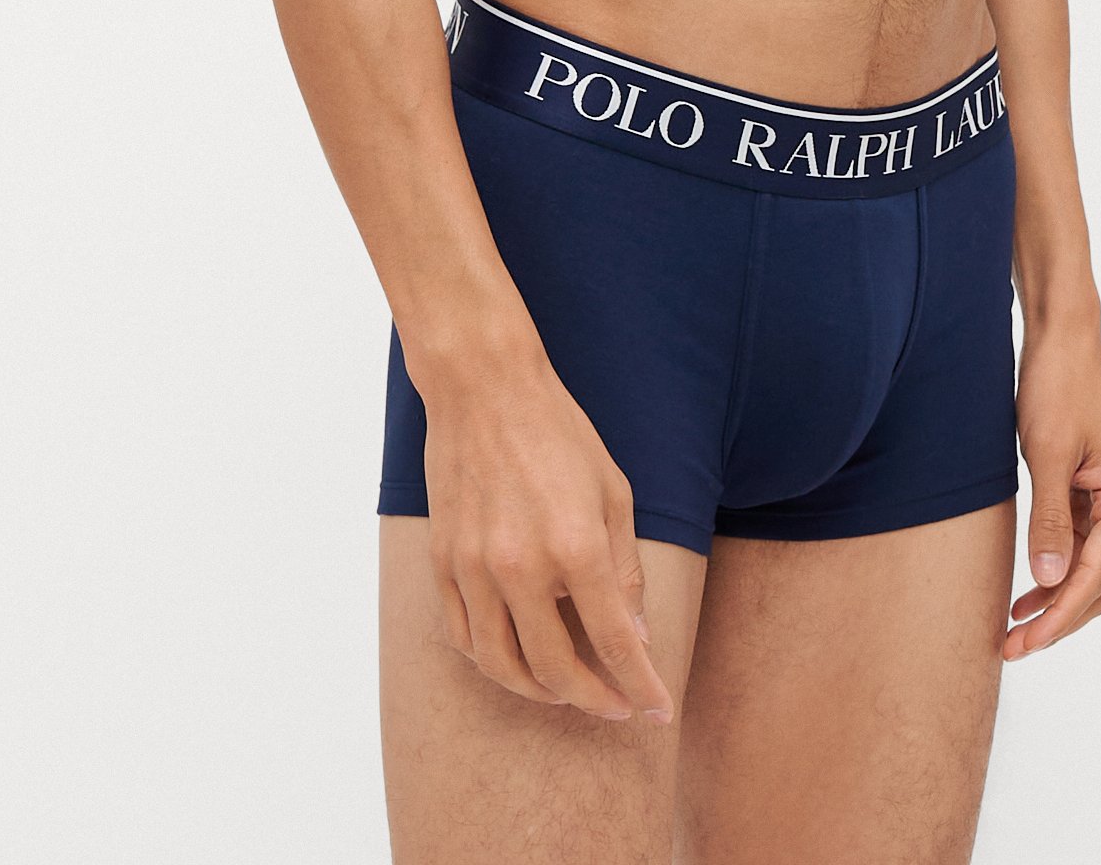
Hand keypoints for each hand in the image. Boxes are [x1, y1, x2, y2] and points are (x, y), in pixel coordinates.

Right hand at [418, 337, 674, 723]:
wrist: (484, 388)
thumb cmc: (558, 433)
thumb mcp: (613, 492)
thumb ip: (624, 570)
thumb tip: (636, 636)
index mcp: (575, 546)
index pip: (614, 643)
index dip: (641, 685)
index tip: (658, 711)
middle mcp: (520, 567)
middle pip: (555, 669)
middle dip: (592, 700)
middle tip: (615, 705)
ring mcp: (474, 568)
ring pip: (501, 666)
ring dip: (538, 691)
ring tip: (566, 690)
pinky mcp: (443, 563)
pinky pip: (464, 637)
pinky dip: (492, 661)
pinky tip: (515, 657)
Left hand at [1005, 322, 1100, 659]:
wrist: (1062, 339)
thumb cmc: (1057, 386)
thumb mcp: (1048, 454)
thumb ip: (1051, 520)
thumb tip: (1049, 581)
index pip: (1096, 576)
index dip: (1060, 615)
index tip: (1026, 642)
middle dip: (1060, 618)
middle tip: (1014, 646)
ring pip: (1092, 570)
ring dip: (1058, 599)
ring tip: (1015, 628)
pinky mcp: (1095, 491)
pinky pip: (1081, 546)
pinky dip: (1057, 570)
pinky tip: (1027, 587)